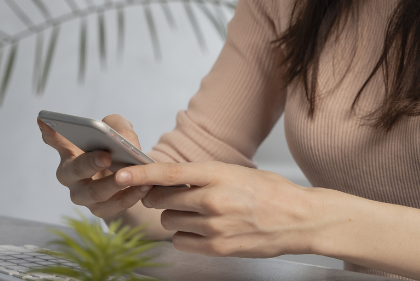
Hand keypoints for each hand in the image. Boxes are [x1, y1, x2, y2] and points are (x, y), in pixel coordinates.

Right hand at [38, 114, 152, 219]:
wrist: (127, 175)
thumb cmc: (115, 147)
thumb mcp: (117, 129)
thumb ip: (118, 126)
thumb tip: (124, 139)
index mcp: (70, 151)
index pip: (55, 140)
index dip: (50, 132)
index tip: (44, 119)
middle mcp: (70, 174)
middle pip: (74, 171)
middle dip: (89, 163)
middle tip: (106, 156)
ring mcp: (82, 195)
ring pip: (94, 193)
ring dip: (113, 184)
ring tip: (130, 175)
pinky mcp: (99, 209)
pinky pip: (114, 206)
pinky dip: (130, 196)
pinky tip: (144, 186)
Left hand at [113, 161, 321, 257]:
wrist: (298, 218)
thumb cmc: (269, 192)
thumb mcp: (235, 172)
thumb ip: (202, 176)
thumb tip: (168, 180)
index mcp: (217, 174)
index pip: (168, 172)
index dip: (140, 173)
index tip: (120, 173)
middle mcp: (212, 199)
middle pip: (161, 199)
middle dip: (160, 197)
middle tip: (175, 196)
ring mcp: (213, 226)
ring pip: (168, 221)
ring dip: (175, 217)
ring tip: (198, 214)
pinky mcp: (216, 247)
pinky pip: (180, 241)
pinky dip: (185, 236)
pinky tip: (202, 230)